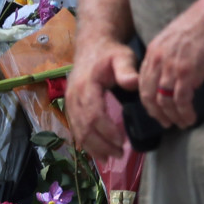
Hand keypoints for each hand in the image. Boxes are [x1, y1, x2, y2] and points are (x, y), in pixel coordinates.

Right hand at [65, 38, 141, 166]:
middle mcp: (74, 96)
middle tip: (120, 155)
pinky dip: (86, 143)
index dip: (107, 131)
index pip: (94, 114)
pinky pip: (76, 129)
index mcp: (86, 86)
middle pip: (84, 127)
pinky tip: (98, 153)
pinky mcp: (71, 107)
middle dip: (102, 144)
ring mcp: (70, 102)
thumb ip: (127, 69)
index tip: (122, 142)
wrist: (92, 45)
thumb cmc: (110, 53)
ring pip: (79, 131)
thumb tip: (132, 83)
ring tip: (111, 158)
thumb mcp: (122, 56)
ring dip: (94, 147)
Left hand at [136, 0, 203, 129]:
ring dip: (173, 116)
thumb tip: (173, 75)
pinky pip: (181, 100)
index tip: (156, 111)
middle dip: (157, 114)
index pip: (143, 84)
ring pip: (164, 101)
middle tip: (166, 123)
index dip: (149, 102)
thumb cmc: (200, 26)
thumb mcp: (173, 39)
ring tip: (182, 123)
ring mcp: (172, 67)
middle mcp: (158, 61)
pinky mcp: (187, 73)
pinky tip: (191, 117)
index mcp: (153, 52)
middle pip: (149, 96)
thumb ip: (168, 57)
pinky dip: (185, 112)